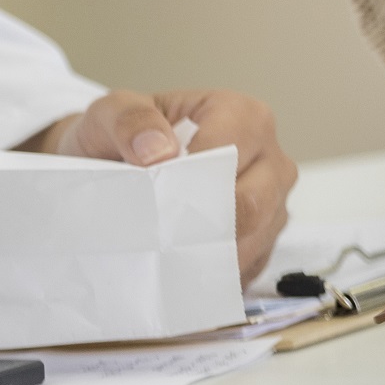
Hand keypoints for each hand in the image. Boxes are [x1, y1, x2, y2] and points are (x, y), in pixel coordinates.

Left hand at [26, 87, 298, 285]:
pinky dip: (214, 271)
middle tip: (161, 236)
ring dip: (208, 253)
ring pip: (254, 241)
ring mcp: (272, 202)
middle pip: (252, 203)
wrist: (116, 164)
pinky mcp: (264, 239)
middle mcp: (268, 157)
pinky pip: (249, 266)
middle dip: (203, 224)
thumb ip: (131, 121)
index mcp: (241, 114)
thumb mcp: (113, 113)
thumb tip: (157, 151)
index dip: (193, 181)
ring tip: (167, 254)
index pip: (230, 154)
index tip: (158, 200)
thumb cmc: (125, 136)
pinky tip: (183, 265)